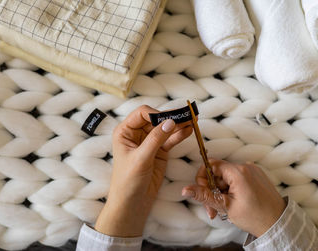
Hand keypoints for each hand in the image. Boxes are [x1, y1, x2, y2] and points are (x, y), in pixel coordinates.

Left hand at [95, 105, 191, 236]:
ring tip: (192, 121)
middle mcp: (137, 134)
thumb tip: (169, 122)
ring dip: (179, 124)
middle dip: (171, 117)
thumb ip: (155, 139)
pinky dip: (180, 135)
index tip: (169, 119)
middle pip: (156, 119)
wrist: (132, 203)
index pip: (142, 113)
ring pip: (166, 128)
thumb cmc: (128, 181)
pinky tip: (189, 130)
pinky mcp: (160, 151)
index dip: (156, 114)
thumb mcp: (141, 158)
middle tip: (186, 115)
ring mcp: (150, 142)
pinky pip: (171, 139)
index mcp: (125, 132)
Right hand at [182, 159, 285, 237]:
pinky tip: (233, 203)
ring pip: (227, 177)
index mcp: (238, 172)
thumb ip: (205, 196)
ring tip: (223, 210)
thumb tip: (185, 189)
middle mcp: (246, 166)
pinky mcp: (256, 176)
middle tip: (213, 209)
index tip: (204, 194)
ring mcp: (252, 170)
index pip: (211, 165)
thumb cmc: (255, 217)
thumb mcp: (226, 206)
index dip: (203, 179)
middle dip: (212, 190)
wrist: (278, 223)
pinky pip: (237, 179)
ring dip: (221, 192)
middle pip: (218, 173)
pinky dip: (231, 190)